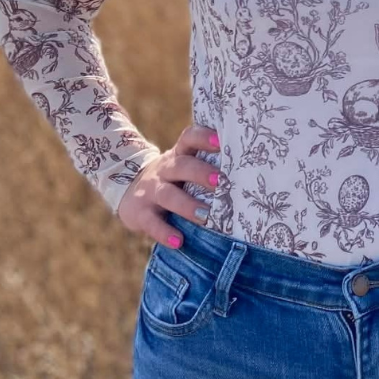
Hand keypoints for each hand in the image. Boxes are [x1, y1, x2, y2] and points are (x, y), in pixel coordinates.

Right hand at [117, 124, 222, 245]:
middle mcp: (164, 170)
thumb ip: (206, 165)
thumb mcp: (183, 166)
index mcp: (179, 155)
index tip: (221, 141)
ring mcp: (150, 191)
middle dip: (201, 173)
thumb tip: (250, 173)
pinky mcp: (140, 213)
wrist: (128, 190)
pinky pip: (152, 222)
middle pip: (181, 166)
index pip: (189, 139)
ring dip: (188, 206)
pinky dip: (165, 233)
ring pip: (168, 195)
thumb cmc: (172, 179)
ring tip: (206, 216)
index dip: (203, 137)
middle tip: (221, 182)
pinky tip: (179, 241)